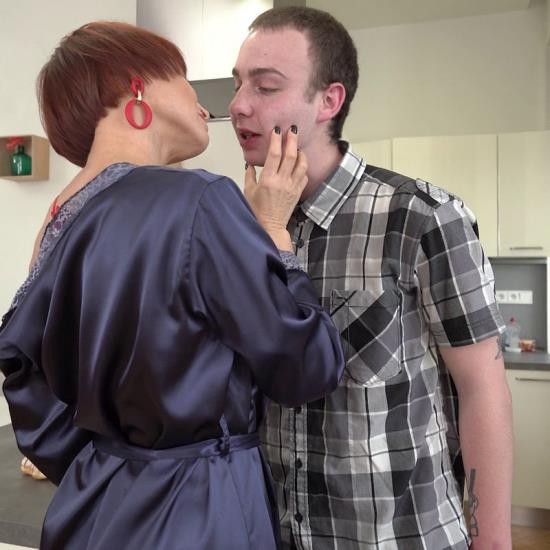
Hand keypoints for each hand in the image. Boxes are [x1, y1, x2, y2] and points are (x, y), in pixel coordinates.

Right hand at [243, 126, 307, 250]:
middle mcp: (282, 182)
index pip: (274, 155)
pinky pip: (304, 176)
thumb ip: (250, 175)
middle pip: (290, 155)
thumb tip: (250, 163)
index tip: (277, 130)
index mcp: (268, 180)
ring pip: (301, 164)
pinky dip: (303, 167)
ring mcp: (292, 187)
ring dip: (300, 153)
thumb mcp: (248, 191)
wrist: (270, 226)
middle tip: (292, 129)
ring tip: (298, 146)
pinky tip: (299, 164)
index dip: (276, 140)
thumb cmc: (257, 211)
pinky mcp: (298, 192)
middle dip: (292, 140)